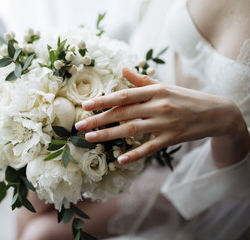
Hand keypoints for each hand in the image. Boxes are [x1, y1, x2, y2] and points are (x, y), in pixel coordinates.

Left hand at [75, 67, 248, 164]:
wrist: (214, 112)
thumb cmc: (184, 98)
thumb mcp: (164, 86)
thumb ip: (141, 81)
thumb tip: (122, 69)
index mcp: (154, 91)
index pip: (124, 95)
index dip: (103, 100)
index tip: (85, 106)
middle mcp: (158, 105)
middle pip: (123, 113)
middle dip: (99, 120)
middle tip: (79, 126)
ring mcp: (165, 123)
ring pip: (132, 130)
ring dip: (109, 135)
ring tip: (91, 138)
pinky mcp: (171, 138)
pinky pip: (150, 148)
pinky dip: (135, 154)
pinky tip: (120, 159)